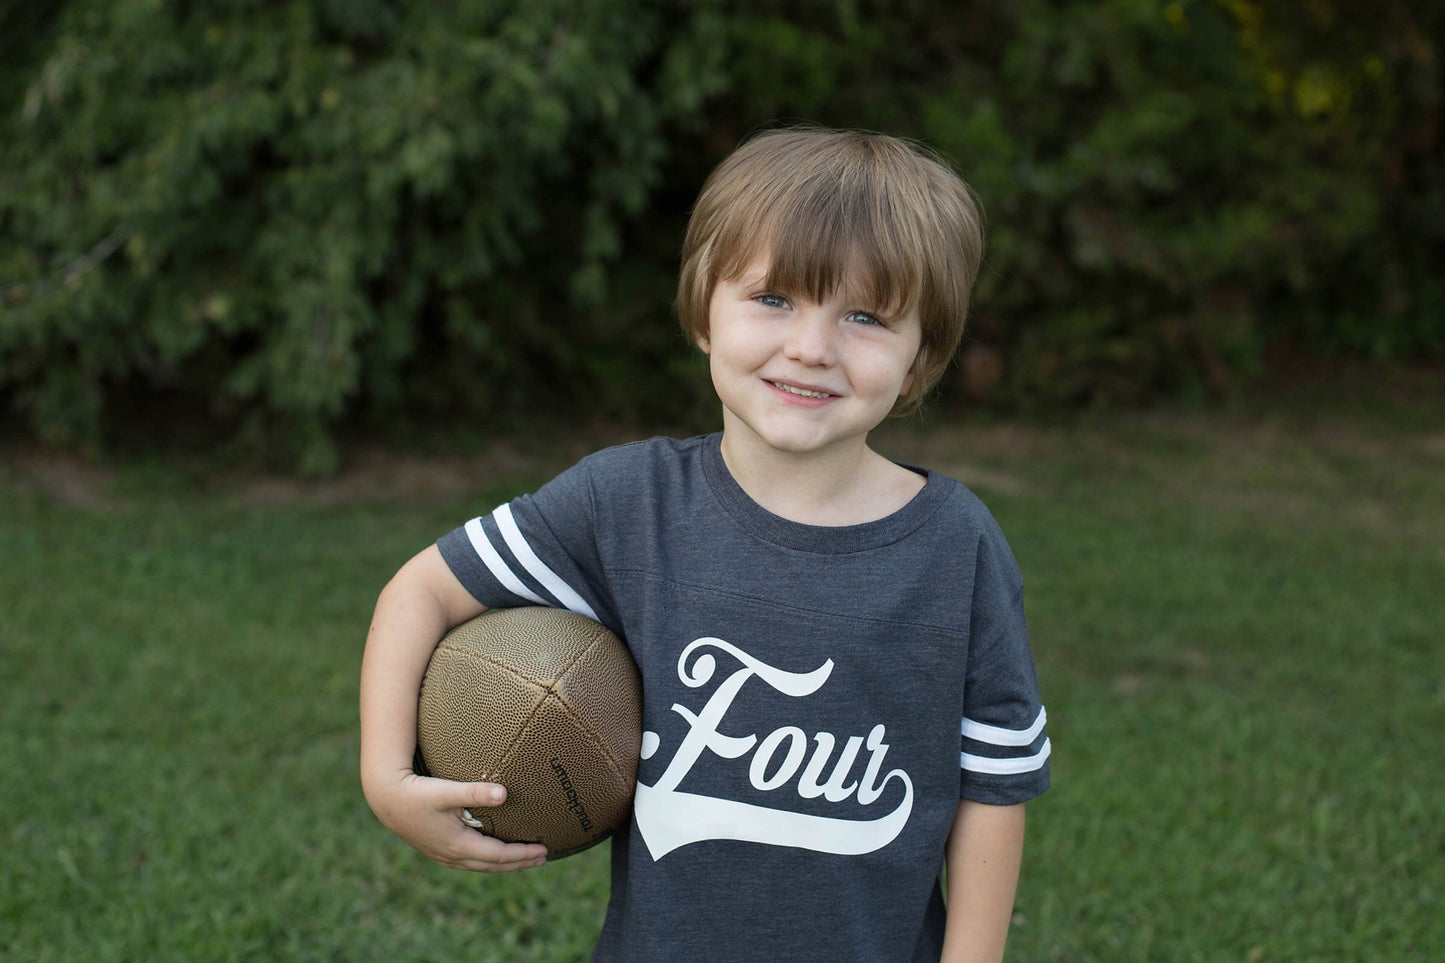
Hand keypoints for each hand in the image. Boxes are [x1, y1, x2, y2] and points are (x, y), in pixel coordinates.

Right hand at [365, 769, 547, 871]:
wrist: (386, 799)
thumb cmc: (417, 793)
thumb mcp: (446, 791)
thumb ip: (475, 792)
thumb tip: (504, 794)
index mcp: (459, 845)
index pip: (499, 856)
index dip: (523, 854)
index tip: (544, 850)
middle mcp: (453, 856)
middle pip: (494, 866)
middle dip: (520, 863)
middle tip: (543, 857)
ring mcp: (444, 856)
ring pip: (482, 866)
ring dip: (505, 864)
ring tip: (524, 858)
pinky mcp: (438, 850)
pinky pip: (470, 862)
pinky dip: (488, 861)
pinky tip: (493, 855)